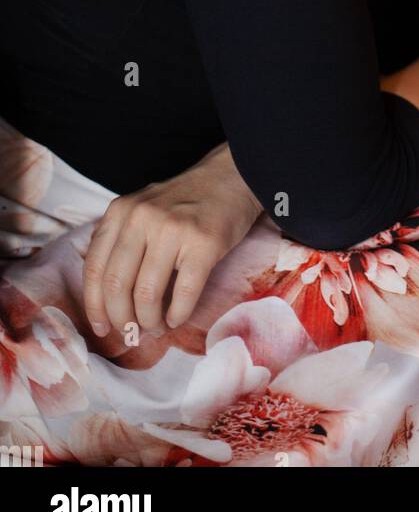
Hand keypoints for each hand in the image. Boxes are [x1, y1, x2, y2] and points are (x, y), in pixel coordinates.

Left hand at [82, 143, 261, 339]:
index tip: (102, 328)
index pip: (95, 270)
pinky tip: (176, 319)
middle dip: (121, 320)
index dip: (95, 307)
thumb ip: (120, 242)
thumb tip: (106, 300)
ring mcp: (173, 230)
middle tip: (132, 334)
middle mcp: (141, 218)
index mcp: (120, 212)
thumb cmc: (184, 202)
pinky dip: (177, 316)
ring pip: (147, 295)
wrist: (230, 177)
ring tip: (155, 328)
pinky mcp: (204, 244)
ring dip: (149, 322)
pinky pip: (183, 294)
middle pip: (117, 286)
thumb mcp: (141, 210)